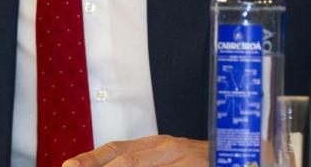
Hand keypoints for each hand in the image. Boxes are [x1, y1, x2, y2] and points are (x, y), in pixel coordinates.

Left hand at [64, 135, 207, 166]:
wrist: (242, 156)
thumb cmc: (201, 164)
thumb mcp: (169, 158)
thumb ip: (142, 159)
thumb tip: (108, 164)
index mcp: (159, 145)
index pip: (117, 149)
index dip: (91, 159)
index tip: (68, 166)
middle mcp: (170, 150)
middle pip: (126, 160)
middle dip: (96, 166)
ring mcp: (185, 162)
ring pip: (137, 165)